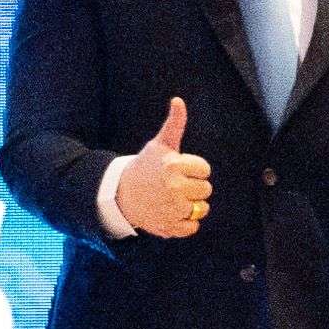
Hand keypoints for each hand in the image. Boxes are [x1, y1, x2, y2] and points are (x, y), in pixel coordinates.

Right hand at [115, 97, 212, 238]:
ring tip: (175, 198)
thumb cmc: (145, 166)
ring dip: (192, 204)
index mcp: (174, 166)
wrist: (121, 193)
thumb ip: (174, 124)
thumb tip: (178, 100)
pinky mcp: (169, 226)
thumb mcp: (159, 144)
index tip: (180, 169)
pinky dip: (186, 222)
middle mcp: (174, 188)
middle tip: (176, 185)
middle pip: (206, 189)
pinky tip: (174, 212)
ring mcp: (172, 209)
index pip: (205, 170)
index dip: (194, 169)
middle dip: (194, 186)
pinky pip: (193, 227)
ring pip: (202, 208)